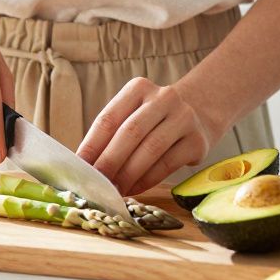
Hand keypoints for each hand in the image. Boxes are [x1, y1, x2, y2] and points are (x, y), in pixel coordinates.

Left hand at [76, 78, 216, 195]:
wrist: (201, 111)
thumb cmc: (154, 118)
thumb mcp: (134, 113)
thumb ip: (112, 133)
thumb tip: (85, 165)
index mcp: (138, 88)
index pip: (108, 118)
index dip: (91, 145)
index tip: (79, 167)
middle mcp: (163, 98)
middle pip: (129, 133)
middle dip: (109, 162)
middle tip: (96, 183)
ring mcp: (184, 118)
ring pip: (150, 150)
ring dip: (128, 174)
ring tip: (114, 190)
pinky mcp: (198, 141)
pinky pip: (167, 164)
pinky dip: (147, 180)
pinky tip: (134, 190)